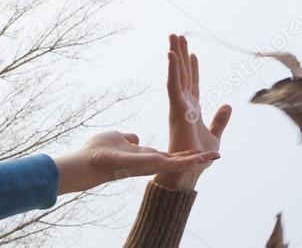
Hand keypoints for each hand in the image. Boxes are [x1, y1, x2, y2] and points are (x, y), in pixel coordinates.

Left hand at [54, 131, 216, 194]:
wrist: (85, 162)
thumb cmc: (96, 151)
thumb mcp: (119, 138)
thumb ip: (129, 138)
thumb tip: (133, 138)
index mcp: (145, 156)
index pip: (170, 156)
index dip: (186, 154)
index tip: (201, 151)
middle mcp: (150, 162)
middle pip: (179, 161)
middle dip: (197, 158)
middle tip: (216, 156)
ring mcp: (151, 165)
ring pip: (179, 164)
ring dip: (198, 161)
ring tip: (215, 157)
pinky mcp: (148, 164)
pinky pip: (172, 164)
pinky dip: (189, 161)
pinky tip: (200, 158)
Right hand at [155, 35, 231, 190]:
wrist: (188, 172)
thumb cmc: (198, 158)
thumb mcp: (215, 135)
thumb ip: (220, 120)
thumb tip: (228, 104)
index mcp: (192, 109)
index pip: (192, 83)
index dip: (192, 68)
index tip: (192, 53)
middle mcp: (184, 104)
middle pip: (182, 73)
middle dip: (180, 54)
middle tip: (177, 35)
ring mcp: (179, 105)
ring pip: (176, 74)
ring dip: (174, 54)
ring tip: (173, 36)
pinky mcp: (176, 109)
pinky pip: (173, 85)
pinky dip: (172, 69)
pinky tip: (171, 54)